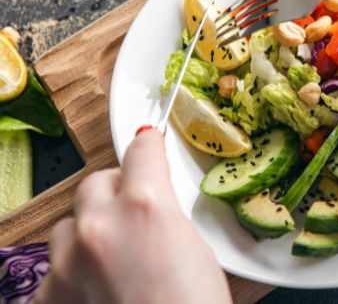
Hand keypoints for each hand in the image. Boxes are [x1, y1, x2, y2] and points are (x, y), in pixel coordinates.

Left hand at [34, 129, 231, 303]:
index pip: (141, 152)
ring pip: (69, 223)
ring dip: (89, 232)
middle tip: (133, 214)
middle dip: (114, 192)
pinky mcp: (48, 294)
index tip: (146, 142)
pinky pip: (55, 267)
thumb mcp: (196, 249)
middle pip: (97, 182)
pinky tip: (97, 291)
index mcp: (145, 205)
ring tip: (114, 262)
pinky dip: (74, 272)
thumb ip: (165, 215)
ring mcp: (68, 261)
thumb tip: (151, 204)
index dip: (148, 145)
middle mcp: (100, 224)